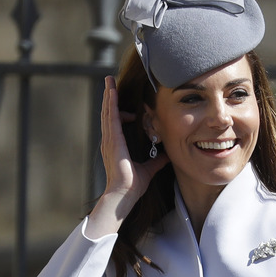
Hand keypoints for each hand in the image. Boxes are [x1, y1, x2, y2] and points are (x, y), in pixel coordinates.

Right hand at [86, 76, 168, 237]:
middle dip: (110, 97)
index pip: (117, 121)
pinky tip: (112, 93)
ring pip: (108, 113)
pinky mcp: (112, 141)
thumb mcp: (149, 168)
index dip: (119, 109)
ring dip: (109, 96)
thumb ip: (157, 159)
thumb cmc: (133, 185)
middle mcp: (110, 140)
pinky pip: (111, 118)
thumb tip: (167, 153)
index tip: (123, 99)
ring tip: (109, 81)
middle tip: (110, 81)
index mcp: (117, 145)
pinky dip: (111, 105)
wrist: (124, 195)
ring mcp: (109, 140)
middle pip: (109, 113)